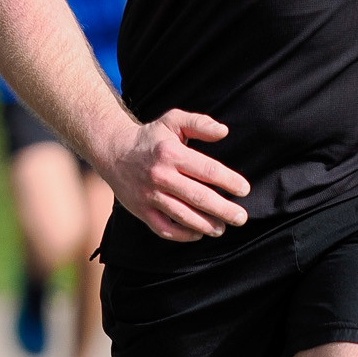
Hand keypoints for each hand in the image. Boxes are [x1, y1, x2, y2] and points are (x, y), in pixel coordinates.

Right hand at [101, 110, 250, 241]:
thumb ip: (199, 123)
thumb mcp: (173, 121)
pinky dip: (183, 235)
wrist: (113, 150)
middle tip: (241, 217)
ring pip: (183, 216)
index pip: (207, 170)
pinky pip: (164, 228)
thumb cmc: (151, 137)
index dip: (229, 181)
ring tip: (222, 228)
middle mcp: (160, 175)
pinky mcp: (141, 211)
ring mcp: (149, 195)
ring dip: (206, 225)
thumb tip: (224, 131)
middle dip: (224, 209)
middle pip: (198, 197)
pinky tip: (198, 233)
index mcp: (171, 153)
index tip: (244, 190)